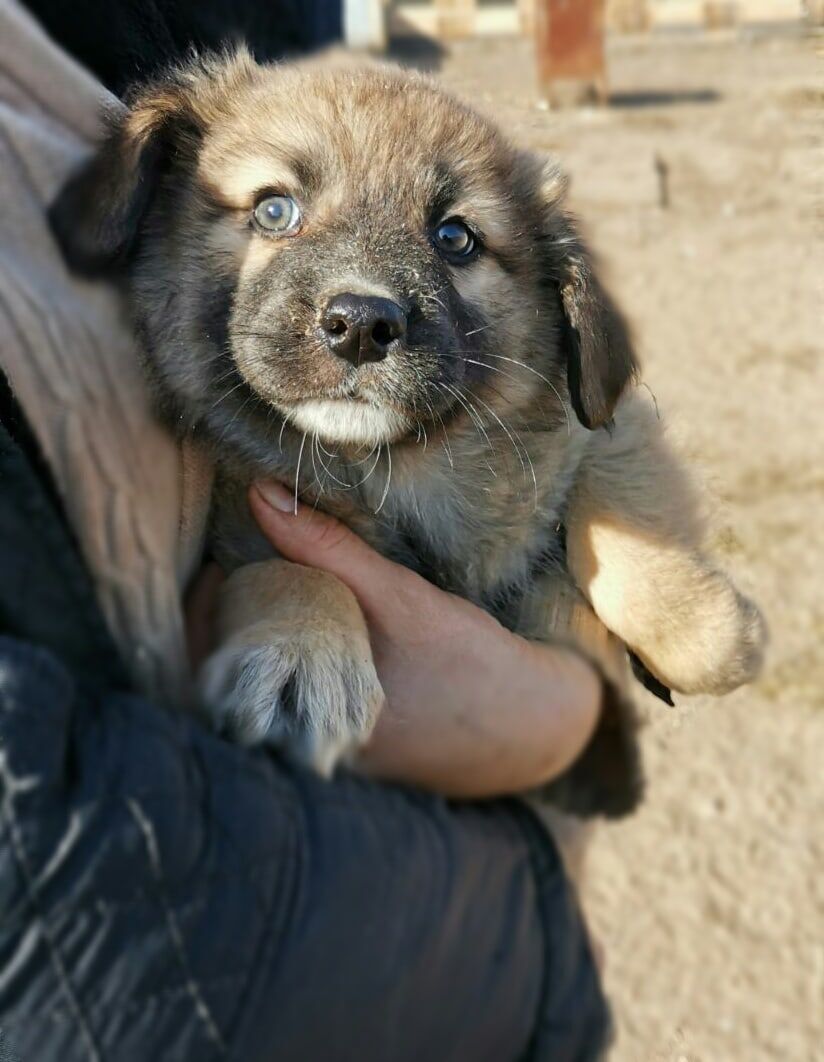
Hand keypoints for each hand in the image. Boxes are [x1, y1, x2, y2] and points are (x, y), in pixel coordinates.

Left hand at [247, 481, 601, 798]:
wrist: (533, 724)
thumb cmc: (469, 663)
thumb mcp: (399, 599)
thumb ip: (329, 549)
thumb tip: (260, 493)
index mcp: (306, 724)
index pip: (213, 671)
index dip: (201, 616)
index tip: (217, 568)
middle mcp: (307, 753)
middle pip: (234, 684)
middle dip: (230, 627)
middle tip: (237, 575)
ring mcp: (326, 757)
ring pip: (264, 693)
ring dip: (260, 645)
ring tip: (268, 596)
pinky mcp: (348, 752)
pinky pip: (296, 704)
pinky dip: (293, 665)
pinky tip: (310, 631)